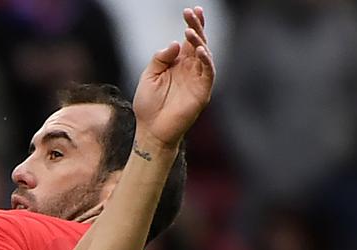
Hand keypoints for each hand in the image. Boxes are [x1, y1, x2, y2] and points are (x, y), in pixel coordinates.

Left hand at [132, 7, 215, 148]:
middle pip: (198, 43)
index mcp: (178, 63)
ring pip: (204, 55)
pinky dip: (206, 60)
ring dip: (199, 42)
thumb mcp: (148, 76)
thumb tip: (175, 43)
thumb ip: (160, 58)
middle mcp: (191, 69)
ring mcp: (198, 79)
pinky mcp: (202, 91)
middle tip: (192, 14)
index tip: (190, 10)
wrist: (151, 130)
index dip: (192, 24)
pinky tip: (199, 50)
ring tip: (190, 32)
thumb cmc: (148, 105)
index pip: (188, 40)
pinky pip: (208, 72)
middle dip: (197, 27)